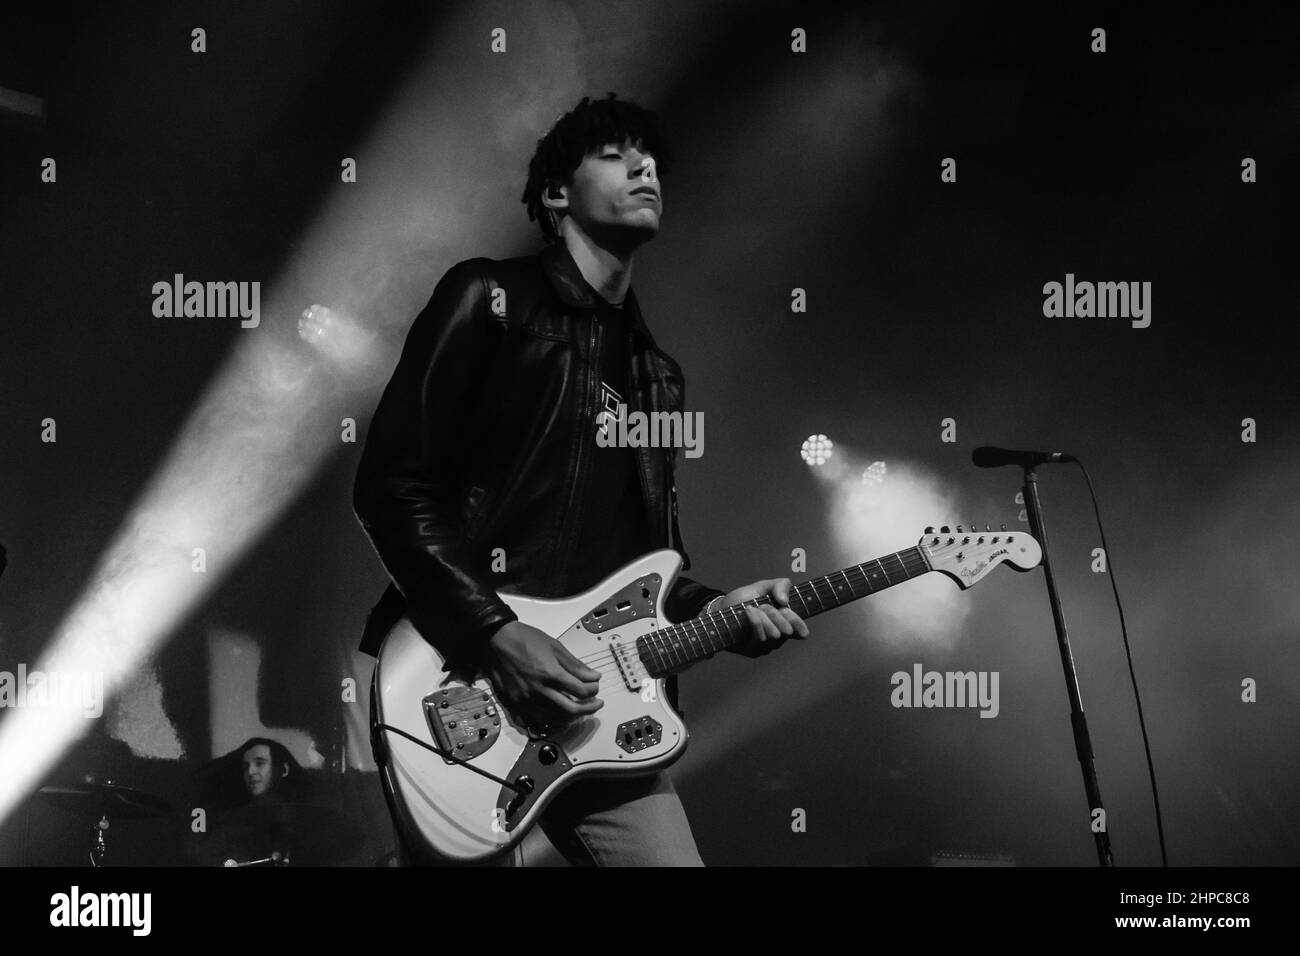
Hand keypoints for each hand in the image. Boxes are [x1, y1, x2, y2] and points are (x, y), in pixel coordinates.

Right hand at [484, 621, 603, 728]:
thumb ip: (575, 665)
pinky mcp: (515, 704)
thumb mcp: (555, 647)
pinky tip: (557, 714)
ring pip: (555, 718)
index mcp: (550, 673)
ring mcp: (526, 699)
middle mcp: (538, 690)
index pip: (580, 691)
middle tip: (595, 704)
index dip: (593, 690)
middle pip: (571, 709)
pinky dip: (550, 720)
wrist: (498, 640)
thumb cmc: (524, 640)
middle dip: (588, 709)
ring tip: (578, 709)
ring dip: (571, 716)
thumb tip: (592, 676)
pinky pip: (536, 720)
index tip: (595, 687)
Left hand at [717, 579, 809, 657]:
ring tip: (752, 608)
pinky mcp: (752, 651)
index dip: (799, 623)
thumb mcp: (762, 587)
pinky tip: (748, 611)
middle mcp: (777, 638)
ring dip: (764, 617)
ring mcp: (765, 647)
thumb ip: (780, 585)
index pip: (801, 632)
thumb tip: (785, 601)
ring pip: (774, 635)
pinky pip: (760, 637)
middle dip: (777, 614)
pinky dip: (756, 621)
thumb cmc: (742, 599)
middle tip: (765, 605)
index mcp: (784, 624)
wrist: (720, 609)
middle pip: (787, 631)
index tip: (787, 610)